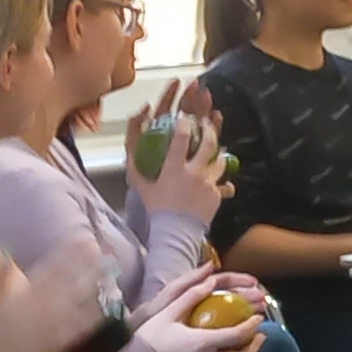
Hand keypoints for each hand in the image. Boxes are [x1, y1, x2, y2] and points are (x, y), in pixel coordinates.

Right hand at [0, 241, 119, 351]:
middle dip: (87, 263)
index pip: (51, 267)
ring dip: (96, 284)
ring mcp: (54, 324)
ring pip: (79, 299)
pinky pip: (82, 327)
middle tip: (105, 249)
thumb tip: (6, 254)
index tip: (84, 239)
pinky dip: (95, 316)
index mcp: (24, 293)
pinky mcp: (61, 343)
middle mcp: (43, 304)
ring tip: (111, 271)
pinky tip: (109, 307)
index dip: (69, 252)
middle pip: (70, 280)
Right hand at [126, 265, 264, 351]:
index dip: (251, 326)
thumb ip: (191, 296)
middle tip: (261, 332)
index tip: (258, 317)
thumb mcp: (168, 312)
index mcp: (201, 342)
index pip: (237, 336)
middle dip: (255, 345)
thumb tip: (210, 280)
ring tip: (251, 343)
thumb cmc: (150, 338)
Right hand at [127, 83, 224, 225]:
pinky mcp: (217, 194)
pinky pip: (221, 181)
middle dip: (209, 129)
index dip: (185, 123)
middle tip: (207, 124)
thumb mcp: (141, 186)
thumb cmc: (156, 209)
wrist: (175, 233)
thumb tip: (129, 146)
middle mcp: (194, 172)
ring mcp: (208, 183)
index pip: (182, 137)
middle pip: (209, 143)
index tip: (185, 118)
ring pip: (219, 160)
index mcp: (174, 168)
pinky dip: (218, 177)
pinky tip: (215, 175)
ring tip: (215, 149)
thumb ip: (135, 165)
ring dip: (218, 152)